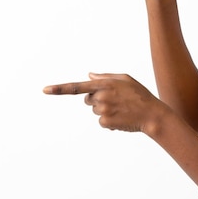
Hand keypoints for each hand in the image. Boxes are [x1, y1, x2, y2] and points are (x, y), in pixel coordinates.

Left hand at [43, 73, 167, 132]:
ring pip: (95, 110)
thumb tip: (88, 75)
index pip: (77, 87)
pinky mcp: (105, 123)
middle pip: (88, 99)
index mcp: (104, 84)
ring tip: (122, 109)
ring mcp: (102, 111)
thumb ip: (105, 76)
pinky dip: (109, 120)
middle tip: (117, 100)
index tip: (44, 90)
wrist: (152, 114)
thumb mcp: (125, 79)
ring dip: (105, 110)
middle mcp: (101, 97)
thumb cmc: (139, 94)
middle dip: (98, 99)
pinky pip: (101, 121)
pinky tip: (122, 118)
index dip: (59, 89)